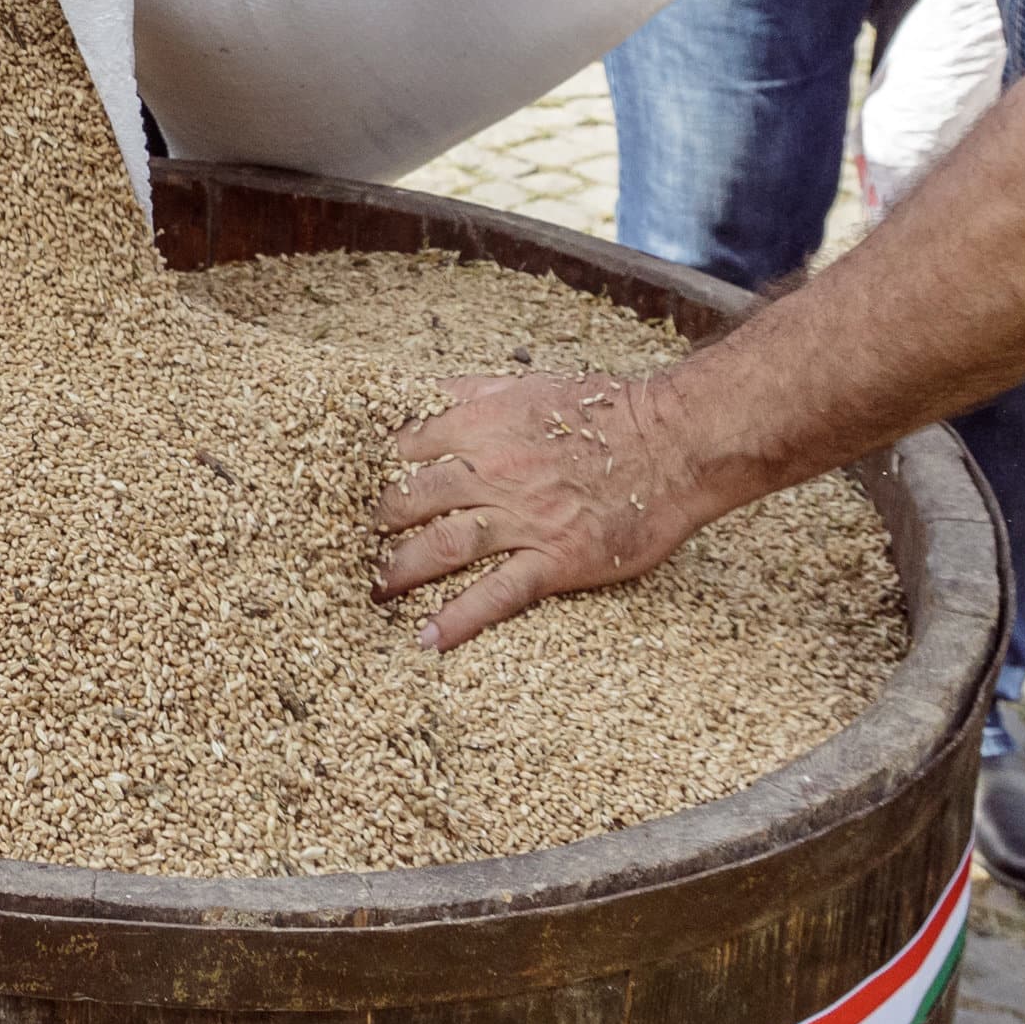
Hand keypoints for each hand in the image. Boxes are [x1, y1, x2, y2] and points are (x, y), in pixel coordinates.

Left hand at [373, 368, 709, 649]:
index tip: (355, 484)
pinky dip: (457, 619)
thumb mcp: (532, 384)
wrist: (674, 443)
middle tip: (350, 543)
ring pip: (442, 547)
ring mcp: (522, 520)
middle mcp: (493, 473)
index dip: (378, 468)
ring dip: (400, 571)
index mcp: (484, 425)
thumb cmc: (609, 410)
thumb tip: (429, 393)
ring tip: (373, 589)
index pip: (408, 446)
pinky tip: (426, 639)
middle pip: (413, 499)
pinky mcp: (554, 561)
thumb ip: (477, 391)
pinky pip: (495, 595)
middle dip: (377, 523)